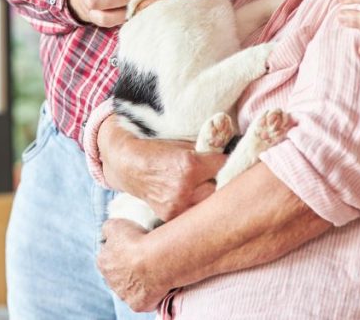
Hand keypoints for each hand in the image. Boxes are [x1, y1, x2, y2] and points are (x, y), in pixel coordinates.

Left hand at [97, 219, 170, 311]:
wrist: (154, 261)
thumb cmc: (135, 241)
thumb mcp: (116, 224)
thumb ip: (107, 229)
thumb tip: (106, 233)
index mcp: (102, 262)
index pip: (107, 258)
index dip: (119, 252)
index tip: (130, 248)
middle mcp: (110, 281)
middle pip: (117, 275)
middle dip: (126, 269)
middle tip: (141, 259)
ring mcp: (124, 295)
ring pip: (129, 288)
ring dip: (136, 281)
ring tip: (151, 270)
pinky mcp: (137, 305)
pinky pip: (142, 299)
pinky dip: (148, 293)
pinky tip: (155, 282)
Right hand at [98, 116, 225, 220]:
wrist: (126, 163)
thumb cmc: (155, 148)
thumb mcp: (182, 143)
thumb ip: (207, 149)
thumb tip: (232, 148)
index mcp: (190, 166)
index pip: (225, 166)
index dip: (229, 161)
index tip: (232, 160)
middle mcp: (184, 189)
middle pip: (221, 189)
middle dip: (224, 181)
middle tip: (224, 176)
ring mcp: (176, 206)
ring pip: (209, 204)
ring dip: (212, 196)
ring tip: (211, 188)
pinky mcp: (170, 216)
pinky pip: (193, 213)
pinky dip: (196, 205)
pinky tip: (194, 197)